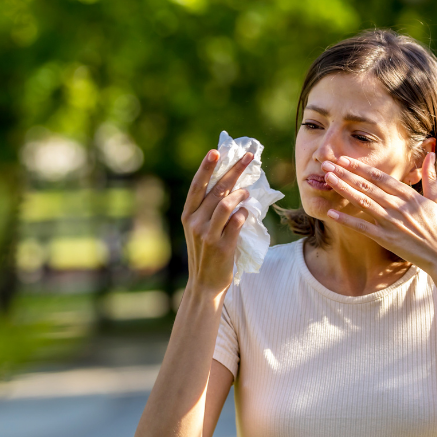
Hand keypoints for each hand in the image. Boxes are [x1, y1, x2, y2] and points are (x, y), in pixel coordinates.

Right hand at [181, 148, 253, 295]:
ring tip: (248, 192)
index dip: (206, 168)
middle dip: (235, 170)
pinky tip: (246, 212)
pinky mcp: (222, 245)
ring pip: (227, 204)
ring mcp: (207, 234)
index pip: (197, 186)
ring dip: (241, 194)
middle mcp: (195, 222)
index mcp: (187, 215)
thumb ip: (209, 209)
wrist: (205, 284)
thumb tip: (231, 185)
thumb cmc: (206, 253)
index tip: (216, 151)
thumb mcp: (200, 229)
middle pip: (217, 190)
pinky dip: (244, 213)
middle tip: (249, 157)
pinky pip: (236, 222)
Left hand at [321, 152, 436, 274]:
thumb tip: (432, 153)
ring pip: (362, 201)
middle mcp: (397, 206)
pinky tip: (331, 212)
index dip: (361, 167)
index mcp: (408, 195)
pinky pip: (362, 227)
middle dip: (346, 173)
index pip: (380, 177)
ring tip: (328, 179)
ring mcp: (390, 222)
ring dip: (343, 189)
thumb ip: (430, 176)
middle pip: (367, 186)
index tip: (345, 159)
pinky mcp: (385, 238)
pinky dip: (346, 220)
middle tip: (327, 164)